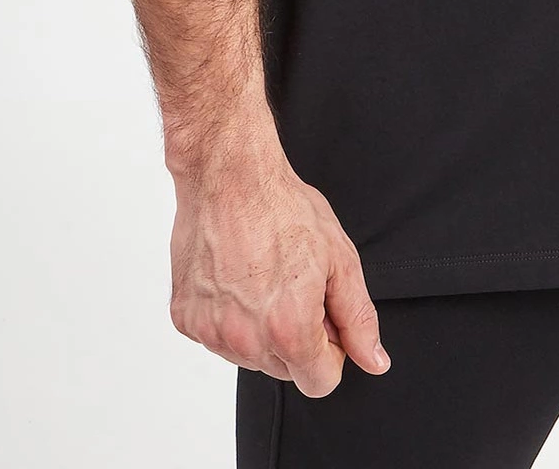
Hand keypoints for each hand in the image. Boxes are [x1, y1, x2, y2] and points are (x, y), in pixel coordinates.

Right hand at [167, 148, 390, 395]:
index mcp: (289, 330)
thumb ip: (358, 318)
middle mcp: (246, 340)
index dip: (330, 349)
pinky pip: (217, 336)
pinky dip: (229, 316)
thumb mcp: (340, 259)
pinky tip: (236, 277)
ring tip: (264, 276)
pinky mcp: (185, 318)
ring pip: (250, 356)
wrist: (229, 176)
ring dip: (262, 329)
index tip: (324, 316)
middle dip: (298, 337)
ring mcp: (211, 331)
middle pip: (286, 370)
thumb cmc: (282, 208)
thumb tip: (374, 361)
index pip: (320, 383)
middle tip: (294, 285)